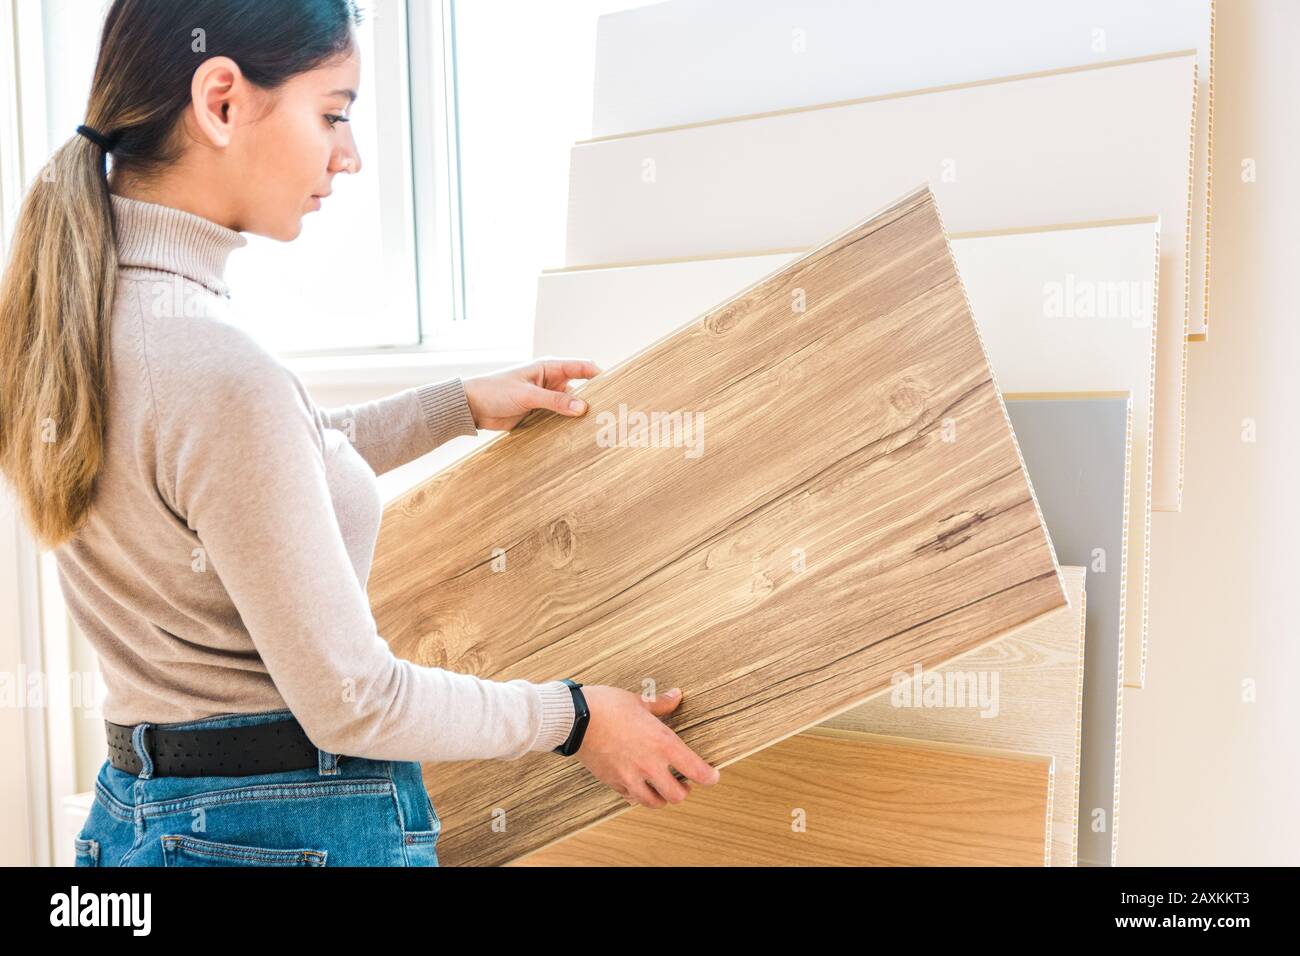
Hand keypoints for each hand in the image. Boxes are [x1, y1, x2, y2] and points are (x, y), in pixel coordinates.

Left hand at [462, 357, 600, 430]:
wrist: (471, 407)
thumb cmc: (495, 391)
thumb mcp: (527, 395)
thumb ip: (555, 402)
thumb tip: (583, 408)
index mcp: (550, 368)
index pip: (583, 367)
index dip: (601, 375)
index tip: (617, 388)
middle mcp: (551, 382)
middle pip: (581, 389)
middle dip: (594, 399)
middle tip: (611, 413)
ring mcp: (546, 399)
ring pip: (571, 407)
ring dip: (580, 416)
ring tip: (600, 428)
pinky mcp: (540, 414)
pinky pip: (559, 420)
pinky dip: (568, 426)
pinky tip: (579, 436)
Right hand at [575, 685, 719, 807]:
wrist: (574, 719)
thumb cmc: (607, 706)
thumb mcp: (639, 701)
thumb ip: (661, 704)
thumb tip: (675, 696)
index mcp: (663, 744)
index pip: (697, 770)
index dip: (710, 777)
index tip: (713, 775)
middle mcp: (650, 765)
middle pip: (678, 795)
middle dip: (685, 790)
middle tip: (684, 782)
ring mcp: (631, 777)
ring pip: (655, 802)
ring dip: (662, 797)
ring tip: (662, 787)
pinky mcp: (613, 782)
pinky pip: (632, 798)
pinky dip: (639, 794)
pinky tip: (638, 784)